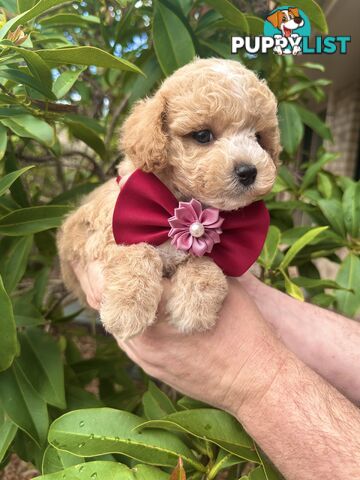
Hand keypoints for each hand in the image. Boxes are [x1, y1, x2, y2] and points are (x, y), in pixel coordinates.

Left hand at [73, 260, 283, 414]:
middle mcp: (143, 336)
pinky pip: (126, 338)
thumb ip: (189, 262)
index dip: (104, 258)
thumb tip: (170, 243)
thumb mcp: (219, 283)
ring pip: (111, 321)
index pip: (112, 278)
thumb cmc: (244, 329)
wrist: (256, 381)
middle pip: (102, 301)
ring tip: (117, 276)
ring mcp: (145, 357)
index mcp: (159, 309)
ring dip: (112, 298)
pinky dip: (126, 317)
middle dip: (101, 276)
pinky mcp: (152, 368)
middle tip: (104, 256)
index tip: (105, 244)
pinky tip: (137, 304)